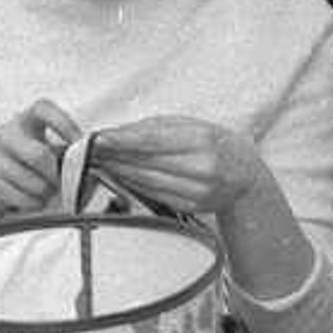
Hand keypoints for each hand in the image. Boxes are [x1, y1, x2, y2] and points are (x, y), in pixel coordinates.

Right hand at [0, 99, 78, 222]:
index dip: (63, 124)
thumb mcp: (41, 150)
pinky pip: (23, 199)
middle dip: (54, 175)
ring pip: (33, 182)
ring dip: (45, 193)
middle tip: (58, 181)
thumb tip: (93, 160)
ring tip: (42, 191)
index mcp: (23, 121)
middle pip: (39, 155)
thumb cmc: (22, 165)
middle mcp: (4, 135)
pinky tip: (29, 199)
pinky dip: (33, 204)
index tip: (77, 141)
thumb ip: (64, 153)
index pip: (42, 109)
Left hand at [87, 114, 266, 218]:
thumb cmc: (213, 142)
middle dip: (113, 156)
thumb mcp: (189, 124)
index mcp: (202, 139)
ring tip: (97, 162)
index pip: (152, 140)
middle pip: (146, 163)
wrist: (245, 174)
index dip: (122, 140)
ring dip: (118, 172)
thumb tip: (114, 134)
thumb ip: (153, 128)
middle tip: (87, 150)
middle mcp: (202, 167)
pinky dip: (132, 185)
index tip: (97, 138)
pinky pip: (154, 195)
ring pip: (146, 181)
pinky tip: (118, 176)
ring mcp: (198, 191)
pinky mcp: (191, 208)